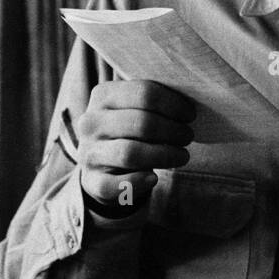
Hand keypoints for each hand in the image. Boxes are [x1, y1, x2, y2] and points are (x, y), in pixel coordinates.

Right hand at [76, 80, 195, 210]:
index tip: (189, 115)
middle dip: (173, 131)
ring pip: (130, 153)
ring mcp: (89, 152)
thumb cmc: (128, 129)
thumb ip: (154, 101)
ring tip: (182, 155)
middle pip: (142, 123)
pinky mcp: (92, 181)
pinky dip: (137, 182)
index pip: (144, 93)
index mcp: (103, 95)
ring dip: (164, 155)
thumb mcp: (133, 107)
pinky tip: (153, 178)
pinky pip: (114, 184)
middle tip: (188, 136)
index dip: (174, 105)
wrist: (100, 162)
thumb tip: (187, 106)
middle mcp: (91, 123)